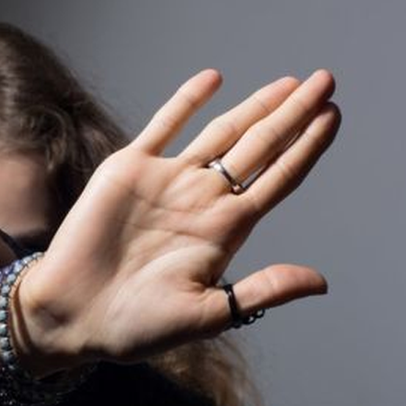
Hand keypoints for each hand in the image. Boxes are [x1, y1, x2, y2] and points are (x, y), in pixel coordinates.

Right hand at [15, 69, 339, 374]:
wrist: (72, 313)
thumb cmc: (135, 325)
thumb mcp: (207, 315)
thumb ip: (262, 291)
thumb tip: (321, 282)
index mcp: (223, 231)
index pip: (277, 179)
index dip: (307, 148)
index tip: (333, 119)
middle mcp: (201, 200)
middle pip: (258, 147)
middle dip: (293, 115)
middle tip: (325, 83)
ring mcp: (166, 182)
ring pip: (220, 131)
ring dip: (254, 106)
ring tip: (289, 83)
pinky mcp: (128, 170)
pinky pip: (164, 126)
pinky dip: (187, 101)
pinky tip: (213, 80)